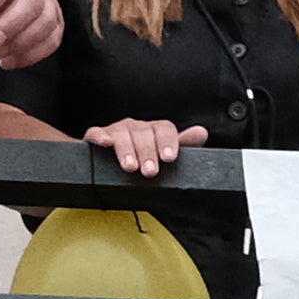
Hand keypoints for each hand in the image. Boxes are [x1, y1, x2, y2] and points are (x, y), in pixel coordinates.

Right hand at [84, 118, 204, 179]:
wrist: (111, 160)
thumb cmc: (144, 157)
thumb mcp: (164, 153)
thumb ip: (183, 144)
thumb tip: (201, 132)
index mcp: (154, 130)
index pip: (164, 129)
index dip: (168, 142)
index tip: (169, 158)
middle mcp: (136, 127)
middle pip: (144, 134)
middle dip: (147, 153)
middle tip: (150, 171)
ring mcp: (116, 130)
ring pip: (122, 134)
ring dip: (126, 150)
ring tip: (130, 167)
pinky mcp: (97, 136)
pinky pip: (97, 133)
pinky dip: (101, 136)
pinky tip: (106, 143)